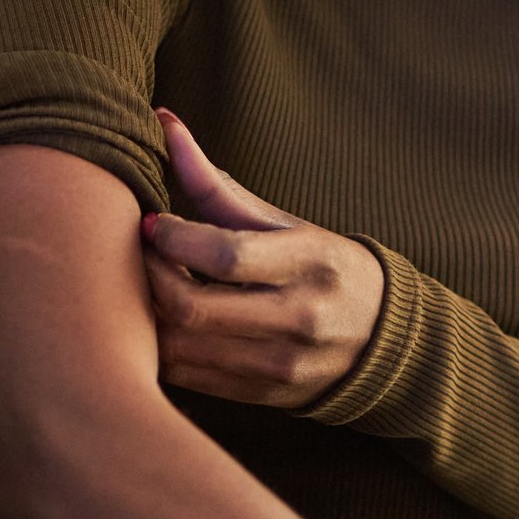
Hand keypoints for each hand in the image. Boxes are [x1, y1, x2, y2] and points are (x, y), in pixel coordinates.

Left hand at [143, 110, 385, 408]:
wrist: (379, 338)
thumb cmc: (317, 265)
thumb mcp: (281, 222)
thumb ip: (216, 183)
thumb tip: (163, 122)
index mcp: (309, 262)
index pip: (226, 255)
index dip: (174, 239)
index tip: (152, 223)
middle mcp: (299, 318)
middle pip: (194, 308)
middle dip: (151, 278)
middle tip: (138, 257)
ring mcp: (281, 364)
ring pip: (183, 348)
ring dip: (148, 315)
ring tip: (145, 286)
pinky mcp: (263, 396)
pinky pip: (189, 377)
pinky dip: (161, 347)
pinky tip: (159, 321)